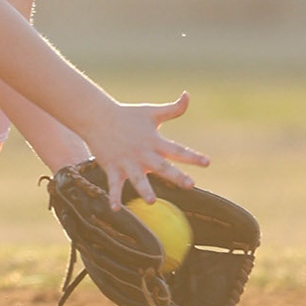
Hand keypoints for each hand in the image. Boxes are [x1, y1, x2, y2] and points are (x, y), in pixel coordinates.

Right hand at [81, 92, 208, 207]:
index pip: (177, 150)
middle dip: (176, 176)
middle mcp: (143, 154)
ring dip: (144, 190)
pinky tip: (116, 209)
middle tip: (190, 185)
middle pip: (162, 167)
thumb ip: (173, 109)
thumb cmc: (128, 115)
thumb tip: (187, 95)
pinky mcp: (112, 168)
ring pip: (138, 179)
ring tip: (151, 201)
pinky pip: (114, 185)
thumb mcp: (152, 112)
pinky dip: (114, 197)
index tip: (207, 163)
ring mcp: (127, 162)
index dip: (193, 156)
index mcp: (154, 141)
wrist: (98, 117)